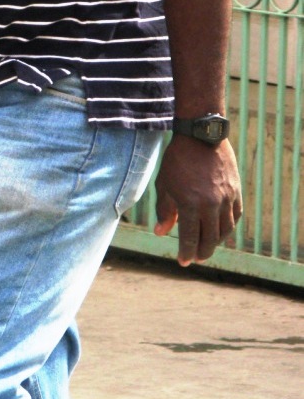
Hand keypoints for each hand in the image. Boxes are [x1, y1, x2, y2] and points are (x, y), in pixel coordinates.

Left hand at [153, 136, 241, 265]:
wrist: (201, 137)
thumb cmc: (176, 161)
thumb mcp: (164, 185)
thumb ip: (164, 211)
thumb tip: (161, 233)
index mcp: (190, 204)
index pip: (190, 237)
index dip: (186, 252)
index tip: (183, 262)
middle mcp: (211, 204)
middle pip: (210, 238)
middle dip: (202, 251)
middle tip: (196, 258)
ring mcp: (227, 198)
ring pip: (225, 229)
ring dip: (216, 241)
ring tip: (207, 246)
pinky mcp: (236, 191)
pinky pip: (235, 216)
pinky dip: (228, 226)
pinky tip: (220, 230)